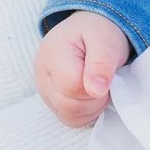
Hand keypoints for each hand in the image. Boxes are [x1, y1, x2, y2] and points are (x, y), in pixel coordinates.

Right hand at [34, 11, 129, 128]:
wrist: (92, 29)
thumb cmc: (98, 31)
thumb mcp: (105, 38)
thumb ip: (101, 62)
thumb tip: (96, 91)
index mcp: (52, 53)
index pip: (72, 87)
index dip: (95, 87)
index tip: (107, 74)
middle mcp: (42, 75)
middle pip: (68, 106)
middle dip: (94, 99)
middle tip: (105, 80)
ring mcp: (45, 91)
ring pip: (69, 116)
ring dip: (92, 107)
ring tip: (99, 86)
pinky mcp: (53, 102)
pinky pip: (71, 120)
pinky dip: (87, 112)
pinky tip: (92, 95)